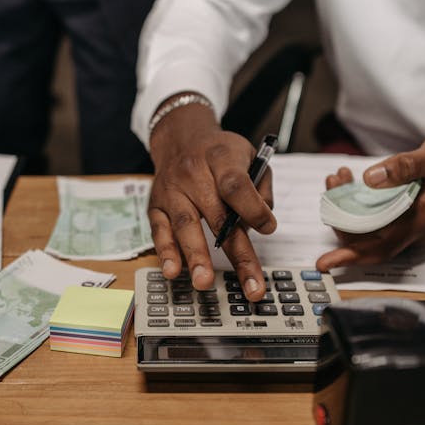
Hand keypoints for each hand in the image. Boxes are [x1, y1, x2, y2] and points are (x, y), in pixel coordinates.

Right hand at [148, 98, 275, 300]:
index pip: (236, 185)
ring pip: (186, 226)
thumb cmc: (219, 153)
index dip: (253, 209)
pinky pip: (160, 231)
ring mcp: (172, 191)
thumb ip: (261, 188)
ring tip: (204, 282)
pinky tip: (173, 271)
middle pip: (216, 216)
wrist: (179, 139)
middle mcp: (193, 174)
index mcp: (221, 158)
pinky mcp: (155, 206)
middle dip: (236, 254)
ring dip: (196, 257)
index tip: (268, 228)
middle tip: (250, 285)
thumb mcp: (249, 156)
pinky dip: (166, 252)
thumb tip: (261, 225)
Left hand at [316, 130, 424, 270]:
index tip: (324, 262)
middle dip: (341, 219)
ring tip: (338, 178)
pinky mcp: (412, 216)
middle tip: (332, 184)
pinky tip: (352, 182)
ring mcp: (414, 224)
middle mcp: (416, 227)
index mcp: (423, 216)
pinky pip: (380, 220)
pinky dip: (360, 205)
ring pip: (372, 230)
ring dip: (348, 210)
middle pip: (368, 241)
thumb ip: (407, 166)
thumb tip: (372, 178)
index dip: (350, 256)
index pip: (380, 246)